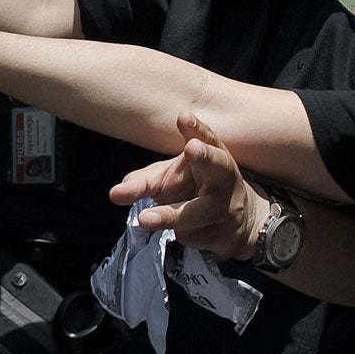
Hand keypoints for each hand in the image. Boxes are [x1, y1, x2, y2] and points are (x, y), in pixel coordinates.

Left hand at [108, 114, 268, 259]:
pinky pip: (192, 236)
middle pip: (219, 166)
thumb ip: (144, 182)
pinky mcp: (224, 236)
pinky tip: (187, 232)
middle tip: (191, 148)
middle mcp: (224, 178)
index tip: (183, 117)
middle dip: (206, 157)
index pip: (208, 139)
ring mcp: (227, 208)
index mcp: (213, 157)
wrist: (240, 223)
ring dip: (173, 215)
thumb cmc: (196, 190)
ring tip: (144, 218)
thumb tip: (115, 193)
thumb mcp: (172, 181)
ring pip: (200, 211)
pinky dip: (182, 235)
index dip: (197, 129)